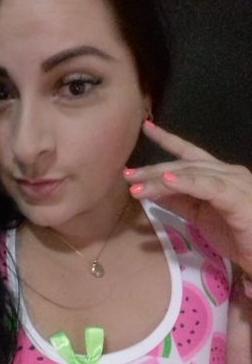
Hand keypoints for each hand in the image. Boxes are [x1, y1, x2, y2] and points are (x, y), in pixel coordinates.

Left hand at [124, 121, 251, 275]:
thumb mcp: (199, 215)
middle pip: (184, 165)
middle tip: (128, 175)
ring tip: (136, 185)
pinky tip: (166, 181)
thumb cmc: (236, 235)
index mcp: (218, 174)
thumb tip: (152, 191)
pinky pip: (206, 186)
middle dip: (153, 170)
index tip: (146, 128)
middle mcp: (226, 172)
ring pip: (190, 174)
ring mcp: (233, 181)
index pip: (188, 154)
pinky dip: (185, 182)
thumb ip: (179, 201)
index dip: (167, 140)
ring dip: (160, 180)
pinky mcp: (235, 196)